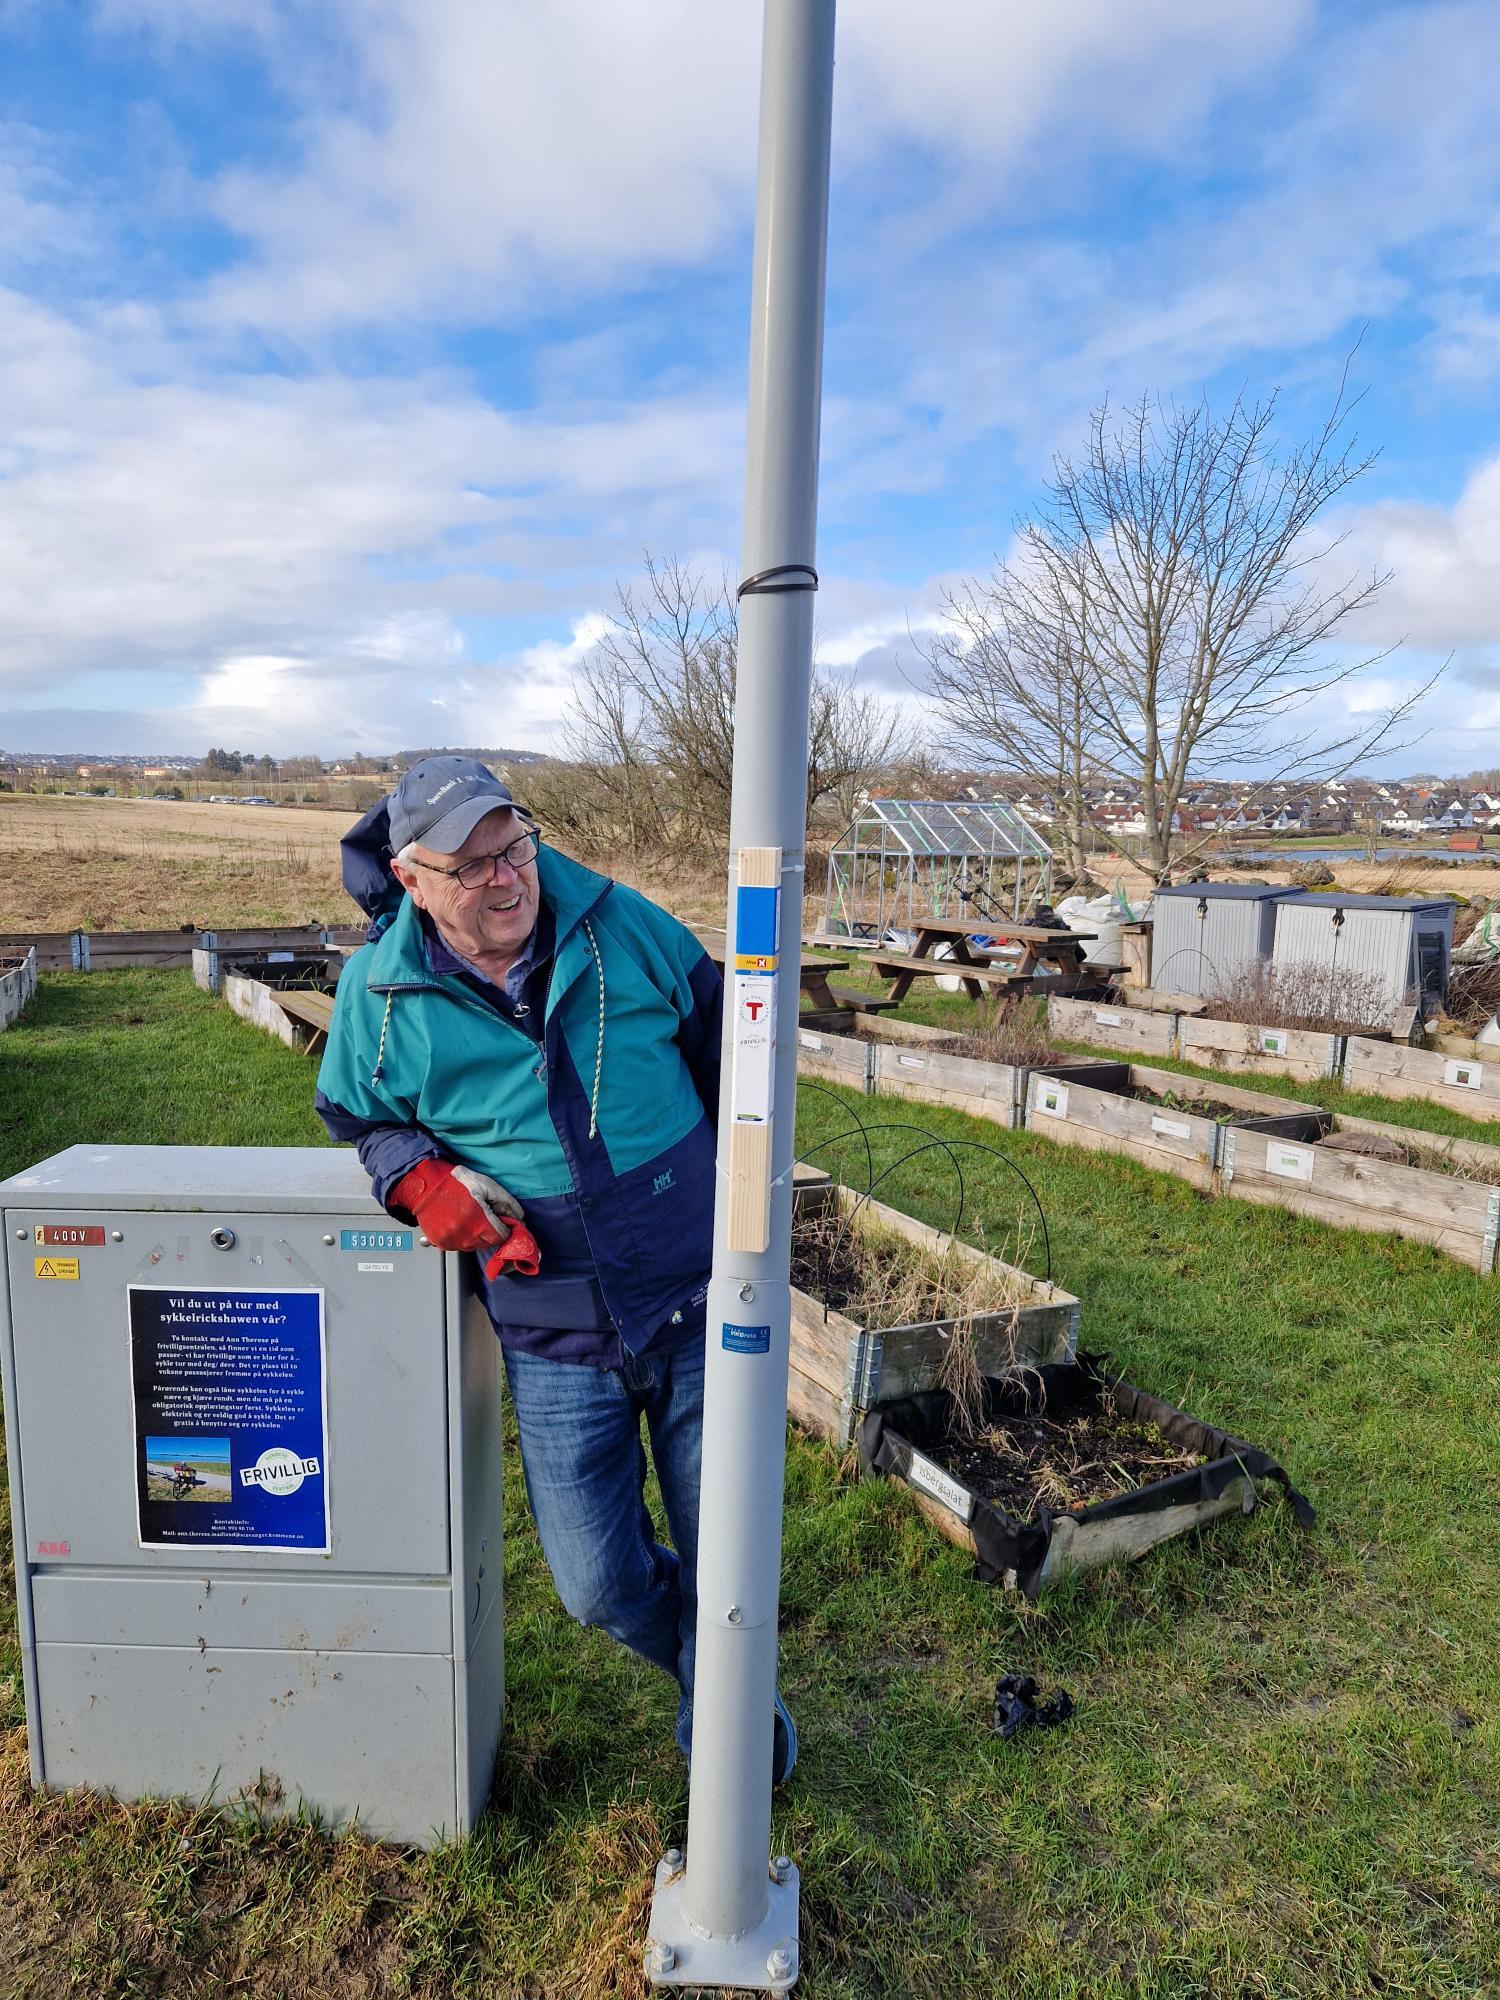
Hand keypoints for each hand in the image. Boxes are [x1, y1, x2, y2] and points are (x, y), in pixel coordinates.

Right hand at [389, 1160, 524, 1253]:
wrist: (427, 1183)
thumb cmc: (456, 1182)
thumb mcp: (487, 1186)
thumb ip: (507, 1202)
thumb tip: (519, 1217)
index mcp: (478, 1220)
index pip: (501, 1236)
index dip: (505, 1228)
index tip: (503, 1223)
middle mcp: (464, 1234)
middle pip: (488, 1242)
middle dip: (491, 1231)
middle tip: (485, 1216)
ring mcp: (451, 1240)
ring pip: (473, 1246)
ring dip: (476, 1235)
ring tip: (470, 1217)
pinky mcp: (440, 1242)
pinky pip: (458, 1246)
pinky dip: (461, 1237)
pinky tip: (459, 1222)